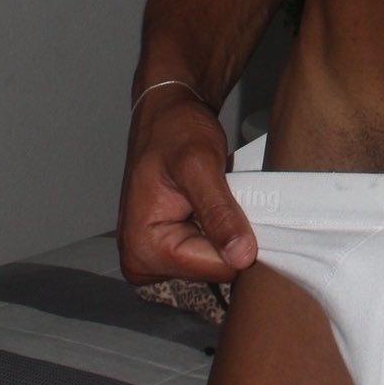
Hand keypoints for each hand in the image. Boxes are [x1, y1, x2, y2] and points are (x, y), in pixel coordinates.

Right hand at [116, 89, 256, 286]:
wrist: (166, 115)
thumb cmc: (177, 131)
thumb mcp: (200, 164)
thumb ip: (219, 212)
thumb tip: (241, 257)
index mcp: (143, 249)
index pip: (216, 268)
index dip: (239, 238)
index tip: (241, 203)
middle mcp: (141, 263)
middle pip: (214, 269)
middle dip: (230, 234)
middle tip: (228, 195)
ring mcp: (152, 260)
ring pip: (215, 263)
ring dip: (226, 232)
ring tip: (219, 197)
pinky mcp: (165, 253)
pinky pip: (208, 254)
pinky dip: (219, 231)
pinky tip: (214, 207)